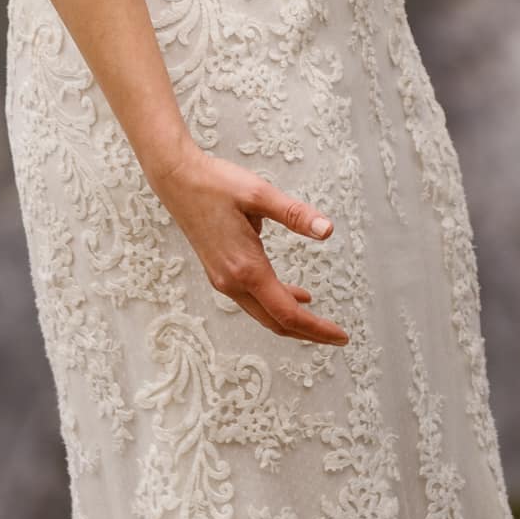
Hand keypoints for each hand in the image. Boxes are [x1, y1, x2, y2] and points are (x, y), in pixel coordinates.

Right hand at [149, 141, 349, 345]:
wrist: (178, 180)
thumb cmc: (216, 184)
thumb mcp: (260, 193)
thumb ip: (295, 214)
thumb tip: (328, 230)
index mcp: (246, 268)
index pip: (287, 313)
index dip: (317, 328)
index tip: (341, 337)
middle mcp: (232, 282)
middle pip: (276, 322)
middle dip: (308, 332)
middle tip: (339, 338)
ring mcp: (223, 280)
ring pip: (263, 313)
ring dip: (292, 320)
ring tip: (320, 322)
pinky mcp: (220, 272)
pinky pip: (253, 299)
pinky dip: (276, 304)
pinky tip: (295, 294)